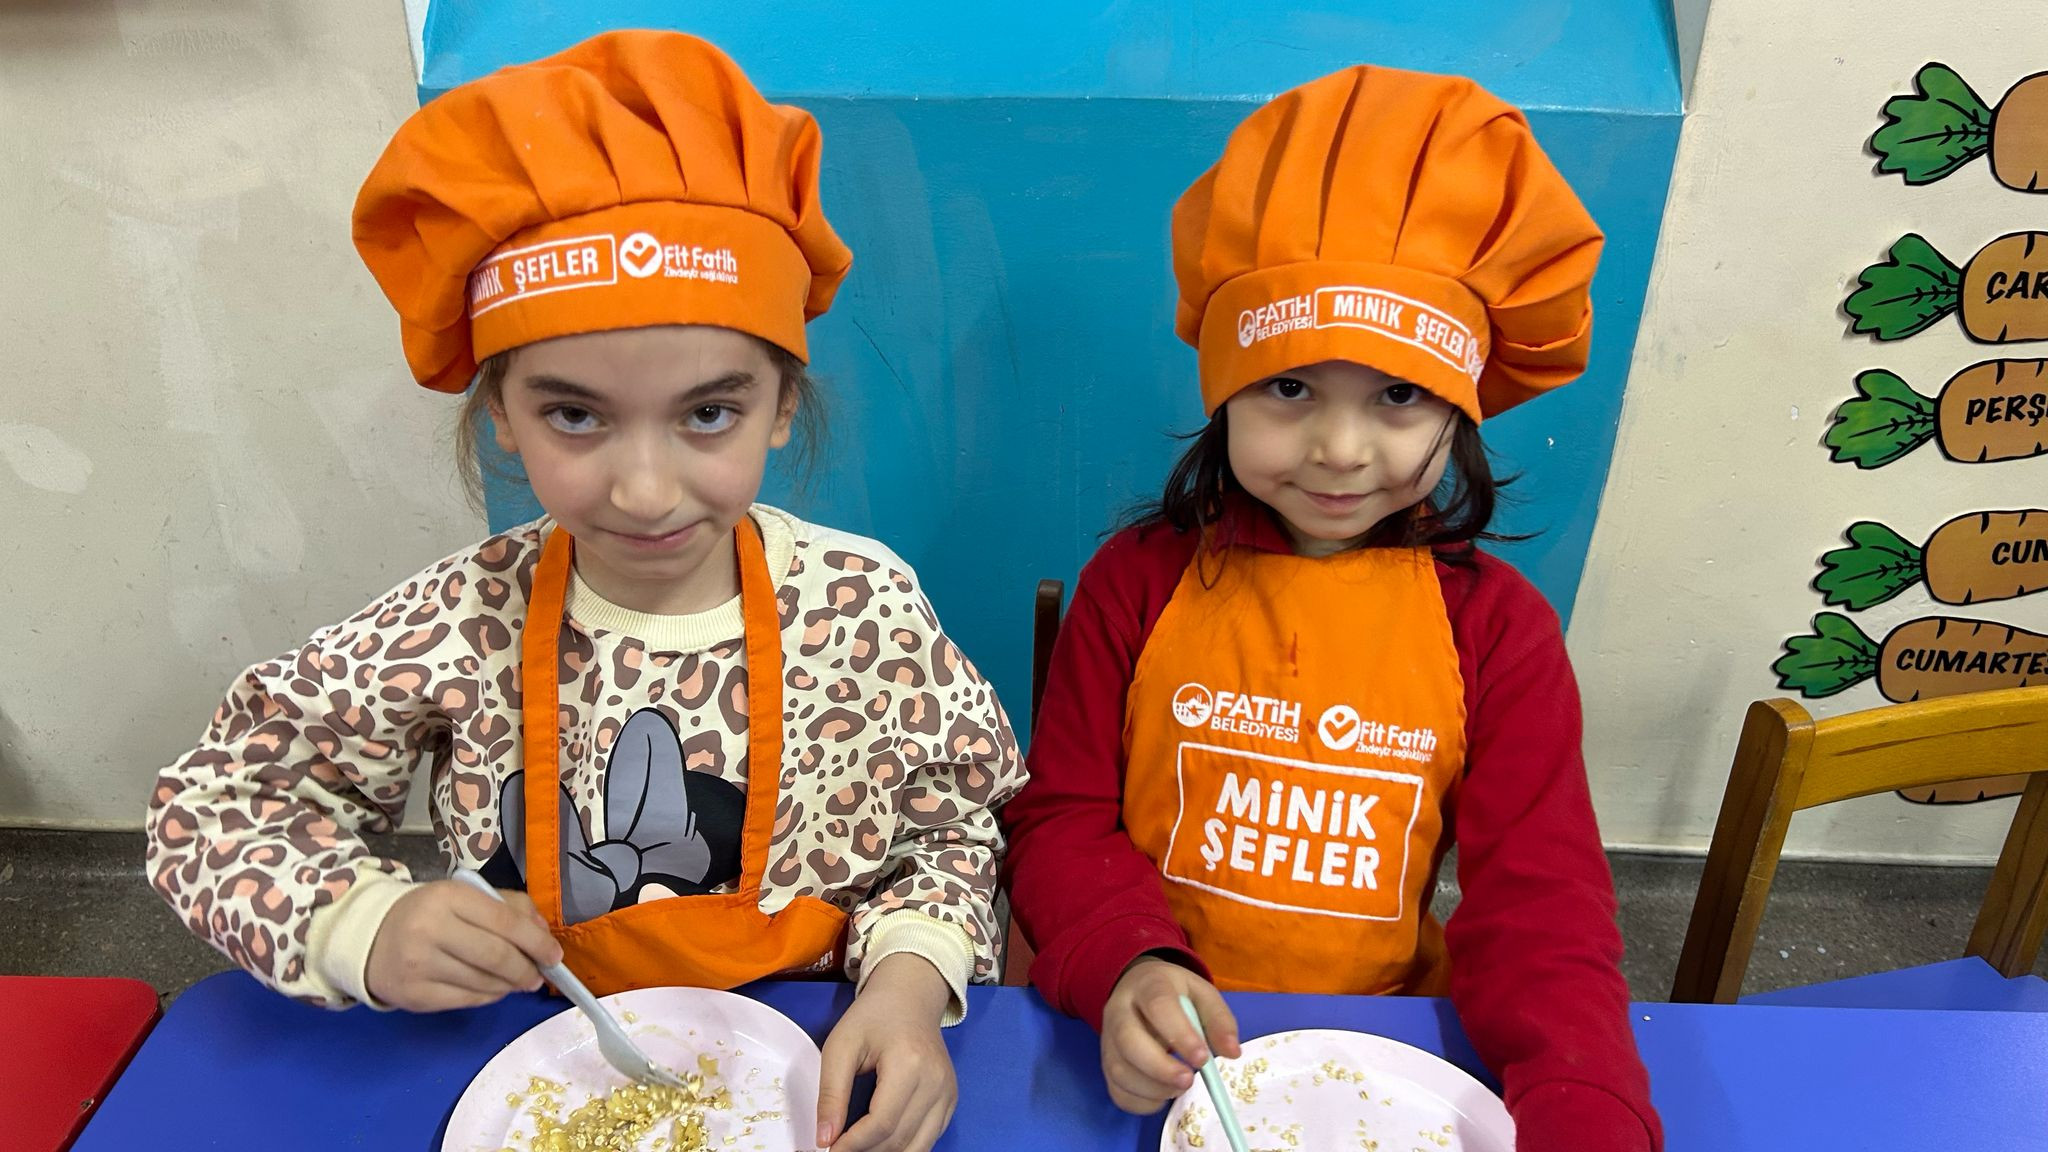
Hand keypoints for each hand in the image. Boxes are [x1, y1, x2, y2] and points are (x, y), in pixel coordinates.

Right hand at [364, 880, 562, 1011]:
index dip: (536, 941)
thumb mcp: (465, 896)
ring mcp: (419, 964)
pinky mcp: (414, 995)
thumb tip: (543, 933)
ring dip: (509, 985)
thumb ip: (509, 907)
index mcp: (448, 897)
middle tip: (538, 976)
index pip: (505, 921)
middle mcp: (431, 929)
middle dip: (526, 969)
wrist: (370, 937)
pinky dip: (488, 997)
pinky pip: (466, 1000)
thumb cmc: (428, 913)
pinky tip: (491, 989)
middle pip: (496, 956)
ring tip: (516, 981)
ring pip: (483, 982)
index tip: (554, 955)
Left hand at [816, 953, 957, 1150]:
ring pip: (917, 1147)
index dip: (852, 1145)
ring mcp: (948, 1093)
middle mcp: (936, 1082)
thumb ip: (831, 1094)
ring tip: (857, 1147)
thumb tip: (824, 1138)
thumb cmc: (873, 1017)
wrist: (909, 998)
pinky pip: (928, 1140)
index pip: (882, 1124)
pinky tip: (880, 1142)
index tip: (829, 1149)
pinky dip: (903, 1148)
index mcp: (910, 1064)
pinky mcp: (950, 1101)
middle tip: (838, 1148)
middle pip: (899, 1140)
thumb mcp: (840, 1046)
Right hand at [1100, 955, 1240, 1114]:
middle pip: (1128, 1040)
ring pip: (1119, 1070)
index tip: (1202, 1058)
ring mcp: (1107, 1039)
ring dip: (1153, 1089)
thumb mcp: (1202, 995)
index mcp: (1148, 985)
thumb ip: (1219, 1020)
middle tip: (1189, 1081)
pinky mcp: (1106, 1064)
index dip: (1179, 1034)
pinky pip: (1117, 1091)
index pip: (1158, 1006)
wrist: (1137, 989)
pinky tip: (1163, 1096)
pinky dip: (1142, 1103)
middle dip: (1160, 1068)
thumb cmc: (1175, 994)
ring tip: (1180, 1087)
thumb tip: (1232, 1052)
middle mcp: (1119, 1010)